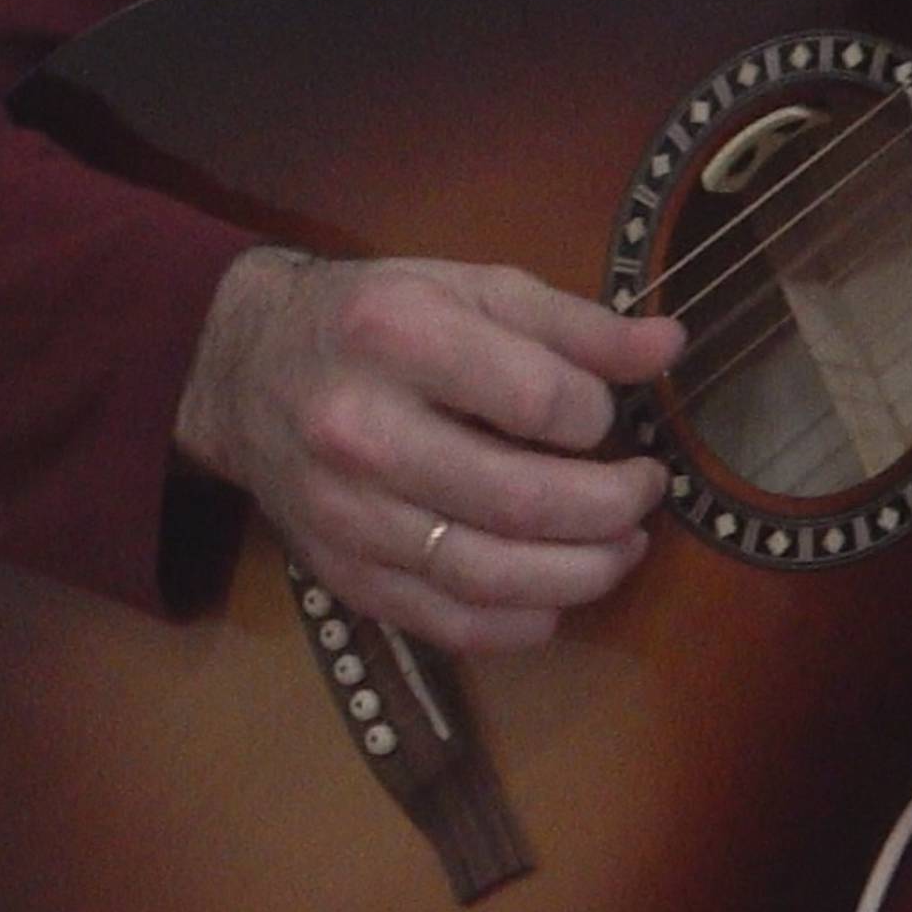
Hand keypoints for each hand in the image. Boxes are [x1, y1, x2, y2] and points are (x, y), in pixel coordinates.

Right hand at [175, 247, 681, 654]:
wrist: (242, 367)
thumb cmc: (372, 319)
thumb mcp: (466, 287)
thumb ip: (573, 323)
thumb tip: (669, 349)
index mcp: (396, 336)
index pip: (540, 400)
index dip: (598, 416)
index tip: (603, 414)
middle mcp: (360, 428)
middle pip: (521, 501)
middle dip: (611, 508)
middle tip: (644, 494)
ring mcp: (345, 511)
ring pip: (491, 577)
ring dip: (583, 574)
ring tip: (620, 548)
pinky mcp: (340, 571)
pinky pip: (450, 624)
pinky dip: (521, 624)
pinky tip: (553, 597)